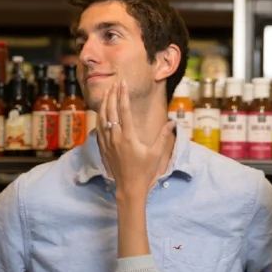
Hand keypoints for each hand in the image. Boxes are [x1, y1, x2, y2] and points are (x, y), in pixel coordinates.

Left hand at [95, 81, 175, 199]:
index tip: (123, 83)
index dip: (123, 95)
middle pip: (110, 111)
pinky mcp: (103, 148)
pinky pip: (98, 128)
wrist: (129, 188)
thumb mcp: (157, 153)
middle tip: (115, 83)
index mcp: (129, 136)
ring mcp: (107, 142)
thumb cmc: (144, 171)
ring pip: (102, 118)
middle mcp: (116, 137)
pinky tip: (100, 111)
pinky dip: (99, 117)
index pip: (124, 110)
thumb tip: (173, 122)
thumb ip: (163, 136)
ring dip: (104, 104)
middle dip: (112, 95)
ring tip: (107, 92)